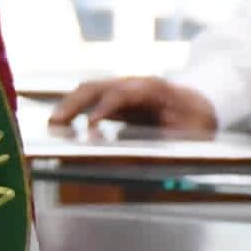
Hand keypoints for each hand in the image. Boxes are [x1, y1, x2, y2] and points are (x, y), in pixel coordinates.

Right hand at [43, 74, 214, 137]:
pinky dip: (72, 111)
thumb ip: (173, 145)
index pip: (124, 93)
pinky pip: (88, 101)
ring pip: (88, 90)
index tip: (90, 125)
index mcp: (154, 89)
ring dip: (67, 106)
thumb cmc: (196, 121)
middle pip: (97, 86)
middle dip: (74, 103)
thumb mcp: (193, 135)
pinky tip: (59, 128)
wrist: (199, 105)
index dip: (106, 107)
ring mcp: (120, 90)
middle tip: (55, 123)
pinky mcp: (112, 100)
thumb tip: (151, 165)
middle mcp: (132, 84)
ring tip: (50, 126)